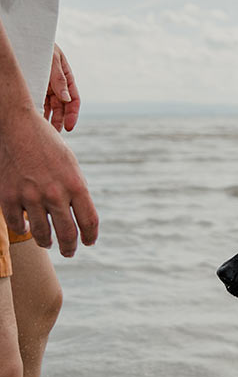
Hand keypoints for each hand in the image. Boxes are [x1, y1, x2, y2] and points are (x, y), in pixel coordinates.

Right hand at [0, 107, 97, 255]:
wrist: (15, 124)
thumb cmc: (47, 145)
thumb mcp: (71, 166)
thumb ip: (77, 192)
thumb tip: (81, 220)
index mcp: (75, 185)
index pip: (89, 222)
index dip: (91, 236)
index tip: (88, 242)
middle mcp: (55, 193)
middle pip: (68, 234)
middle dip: (70, 248)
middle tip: (69, 252)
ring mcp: (30, 196)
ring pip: (43, 234)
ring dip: (47, 243)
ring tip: (49, 243)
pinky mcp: (8, 195)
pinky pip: (17, 224)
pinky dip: (24, 230)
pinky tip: (27, 228)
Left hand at [44, 44, 80, 131]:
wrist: (24, 34)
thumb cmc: (39, 44)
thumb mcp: (52, 59)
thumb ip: (59, 78)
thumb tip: (66, 99)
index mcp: (66, 77)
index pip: (74, 100)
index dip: (72, 114)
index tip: (68, 126)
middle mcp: (58, 84)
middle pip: (62, 107)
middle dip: (60, 120)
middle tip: (54, 133)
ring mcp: (46, 85)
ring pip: (50, 106)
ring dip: (49, 119)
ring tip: (46, 131)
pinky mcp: (36, 86)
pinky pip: (39, 101)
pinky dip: (39, 111)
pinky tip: (36, 119)